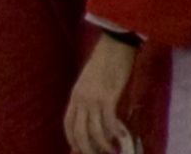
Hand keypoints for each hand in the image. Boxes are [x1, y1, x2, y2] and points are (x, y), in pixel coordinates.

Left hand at [64, 34, 136, 153]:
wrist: (114, 46)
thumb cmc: (104, 62)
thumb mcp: (89, 81)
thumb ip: (88, 98)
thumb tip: (92, 115)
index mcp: (75, 95)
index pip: (68, 123)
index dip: (72, 139)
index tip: (79, 149)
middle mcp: (81, 99)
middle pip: (79, 132)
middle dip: (87, 148)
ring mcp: (94, 98)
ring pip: (94, 130)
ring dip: (103, 145)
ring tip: (112, 151)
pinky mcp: (109, 96)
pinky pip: (110, 120)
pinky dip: (115, 132)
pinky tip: (122, 137)